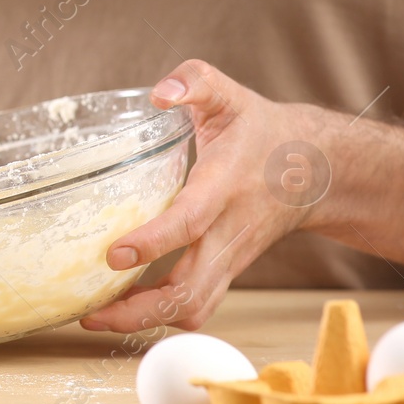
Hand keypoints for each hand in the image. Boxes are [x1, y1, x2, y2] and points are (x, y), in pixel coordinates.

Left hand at [79, 60, 325, 332]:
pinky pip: (195, 306)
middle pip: (190, 289)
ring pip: (193, 308)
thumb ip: (195, 82)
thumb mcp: (229, 95)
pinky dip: (159, 317)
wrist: (313, 169)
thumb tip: (161, 91)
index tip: (115, 254)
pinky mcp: (225, 271)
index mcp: (224, 186)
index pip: (190, 221)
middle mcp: (228, 232)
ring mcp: (229, 258)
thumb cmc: (260, 130)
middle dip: (141, 310)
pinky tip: (120, 311)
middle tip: (90, 313)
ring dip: (146, 322)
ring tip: (96, 319)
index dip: (154, 242)